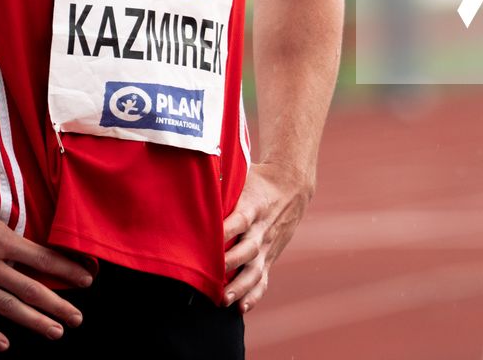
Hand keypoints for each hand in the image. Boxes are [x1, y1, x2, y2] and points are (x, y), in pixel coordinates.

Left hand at [220, 160, 312, 312]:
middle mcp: (261, 228)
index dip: (225, 231)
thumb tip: (189, 177)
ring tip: (223, 300)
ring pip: (255, 269)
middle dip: (229, 264)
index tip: (207, 241)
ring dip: (239, 286)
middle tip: (210, 277)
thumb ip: (220, 180)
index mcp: (253, 205)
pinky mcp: (270, 256)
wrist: (292, 186)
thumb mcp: (242, 174)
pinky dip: (254, 295)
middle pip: (247, 249)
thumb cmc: (257, 179)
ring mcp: (267, 245)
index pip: (239, 220)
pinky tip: (242, 308)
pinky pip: (263, 279)